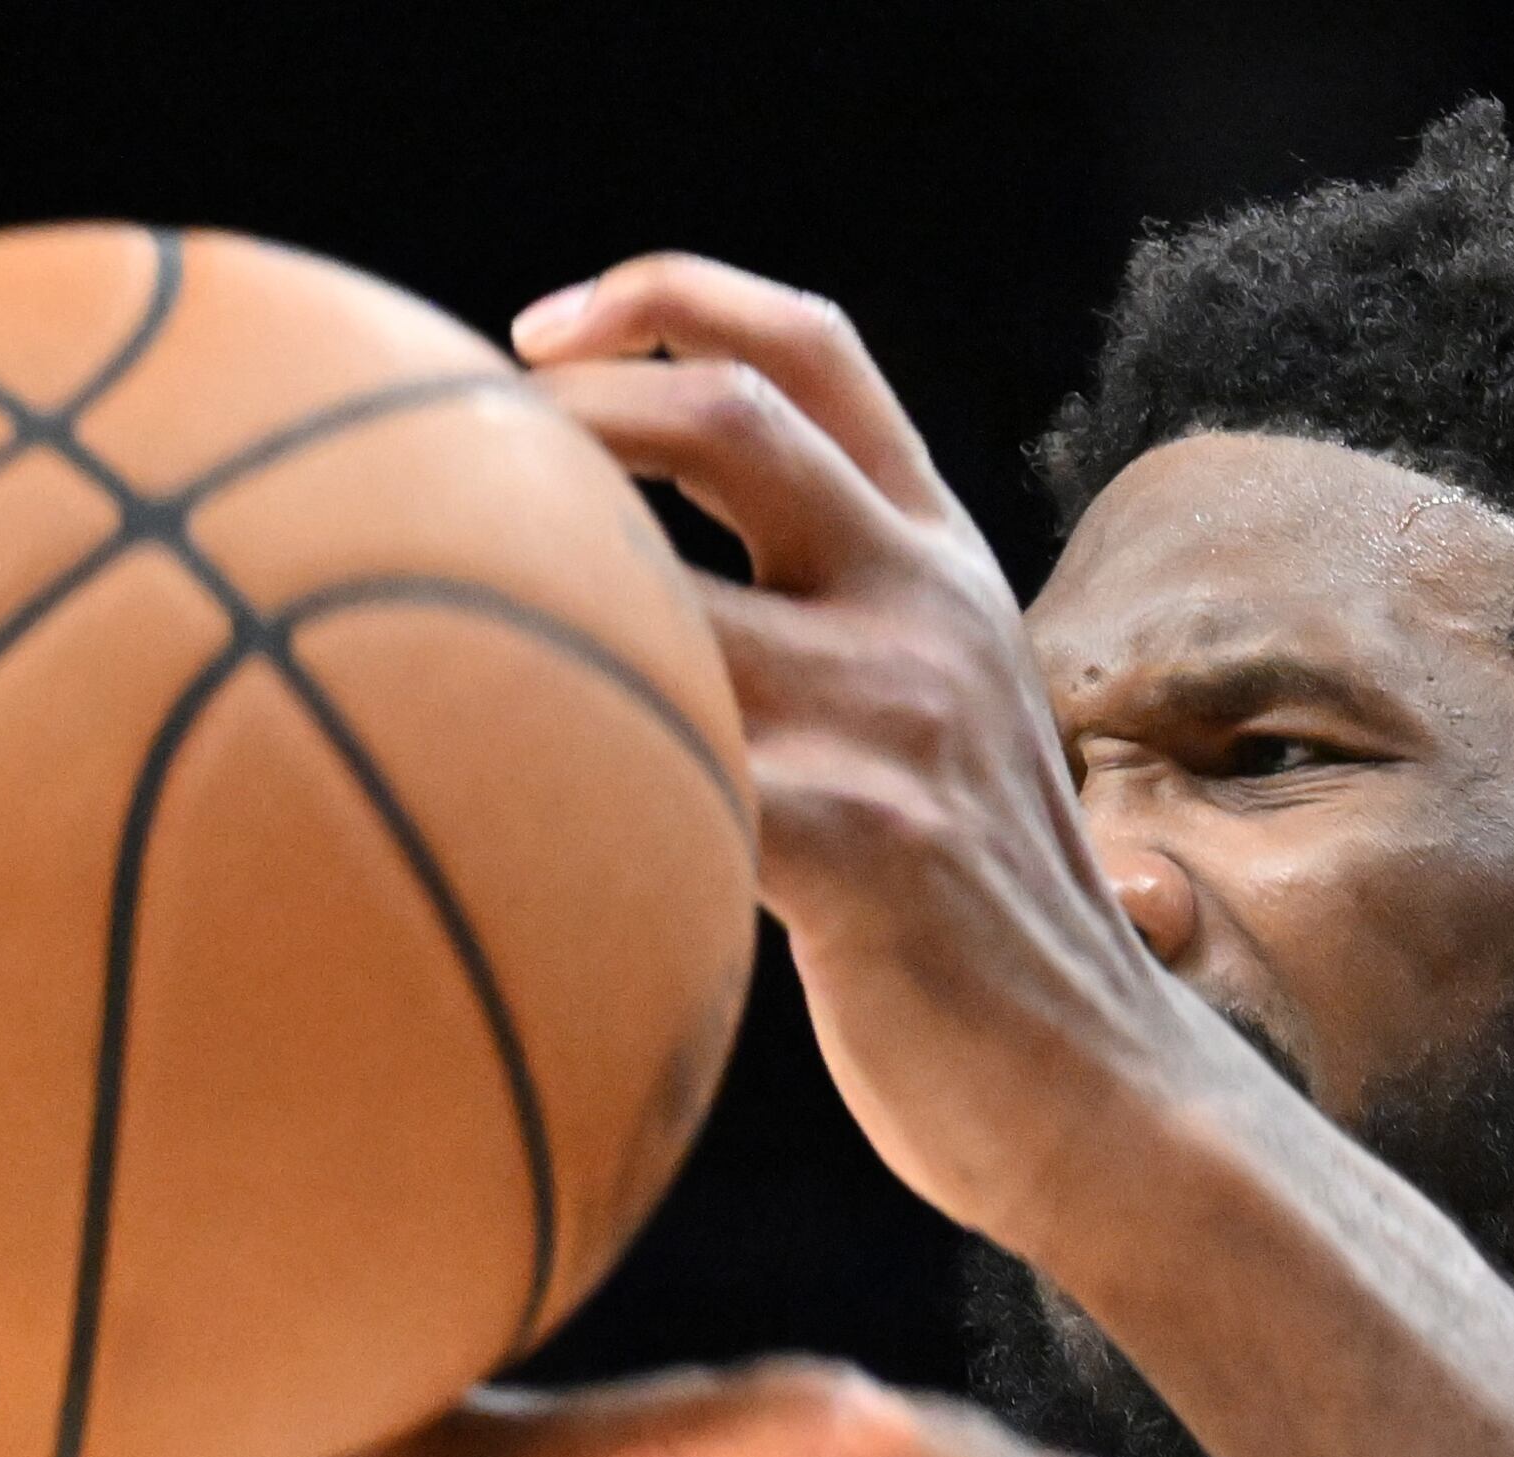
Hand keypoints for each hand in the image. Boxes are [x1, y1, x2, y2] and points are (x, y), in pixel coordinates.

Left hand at [512, 253, 1233, 1259]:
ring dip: (525, 593)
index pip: (814, 352)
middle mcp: (927, 610)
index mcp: (942, 566)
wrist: (1107, 1098)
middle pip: (732, 420)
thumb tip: (621, 628)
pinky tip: (461, 799)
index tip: (533, 335)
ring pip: (672, 588)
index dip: (669, 301)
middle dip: (566, 409)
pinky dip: (554, 770)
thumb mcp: (929, 743)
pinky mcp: (860, 846)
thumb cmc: (972, 945)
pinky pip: (674, 769)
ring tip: (405, 632)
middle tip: (432, 457)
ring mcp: (899, 719)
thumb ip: (825, 656)